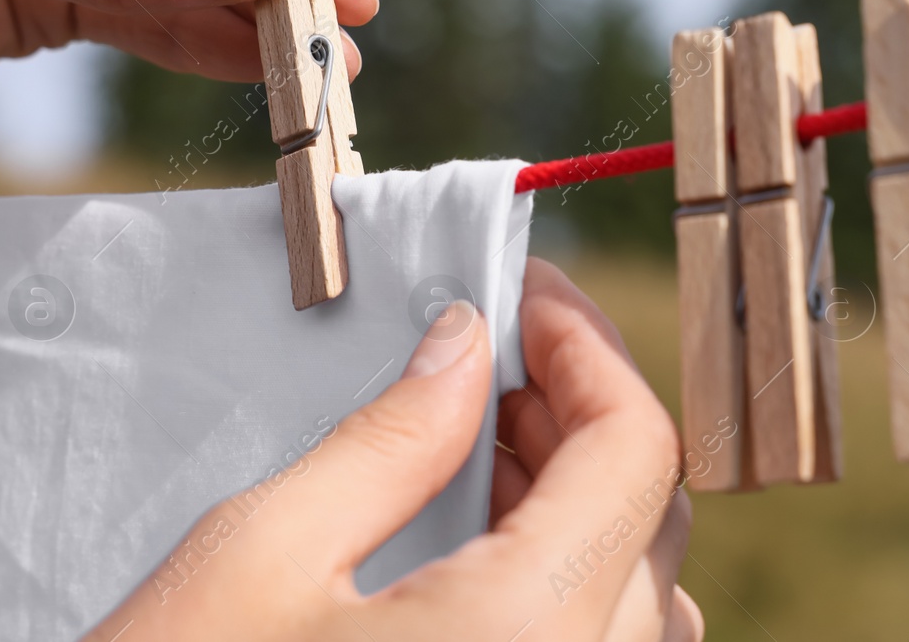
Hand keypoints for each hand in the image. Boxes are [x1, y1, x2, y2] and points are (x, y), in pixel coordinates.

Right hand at [84, 258, 703, 641]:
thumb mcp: (259, 559)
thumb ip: (390, 441)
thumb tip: (464, 344)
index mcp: (528, 632)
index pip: (635, 453)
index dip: (588, 351)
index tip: (529, 299)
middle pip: (650, 520)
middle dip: (582, 416)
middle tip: (497, 355)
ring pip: (640, 597)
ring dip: (583, 500)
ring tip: (490, 440)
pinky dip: (571, 582)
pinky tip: (486, 545)